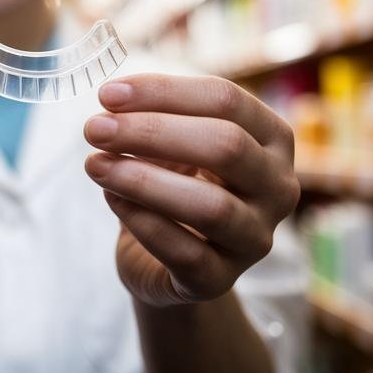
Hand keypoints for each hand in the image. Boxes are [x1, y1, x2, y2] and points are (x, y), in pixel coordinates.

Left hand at [82, 74, 298, 307]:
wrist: (164, 259)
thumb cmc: (174, 183)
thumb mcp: (171, 144)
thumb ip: (153, 120)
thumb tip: (114, 108)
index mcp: (272, 139)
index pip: (227, 100)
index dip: (165, 92)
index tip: (108, 95)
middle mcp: (278, 188)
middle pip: (226, 146)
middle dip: (152, 132)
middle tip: (94, 128)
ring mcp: (256, 238)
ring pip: (211, 206)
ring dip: (143, 180)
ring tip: (95, 164)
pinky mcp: (222, 280)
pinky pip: (186, 252)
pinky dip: (143, 221)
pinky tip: (112, 199)